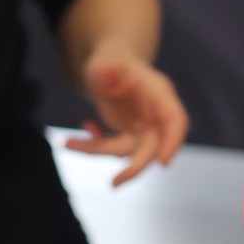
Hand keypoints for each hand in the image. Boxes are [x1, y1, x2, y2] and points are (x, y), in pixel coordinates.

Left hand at [65, 45, 189, 186]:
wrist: (108, 65)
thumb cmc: (110, 60)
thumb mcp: (103, 62)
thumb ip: (104, 69)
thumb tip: (105, 73)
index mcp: (158, 93)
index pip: (175, 120)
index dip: (173, 142)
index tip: (162, 163)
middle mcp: (155, 113)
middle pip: (154, 146)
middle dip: (135, 166)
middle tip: (114, 183)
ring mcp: (143, 127)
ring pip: (128, 152)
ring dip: (99, 150)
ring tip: (68, 142)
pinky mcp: (129, 135)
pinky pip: (113, 149)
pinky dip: (93, 147)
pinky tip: (74, 139)